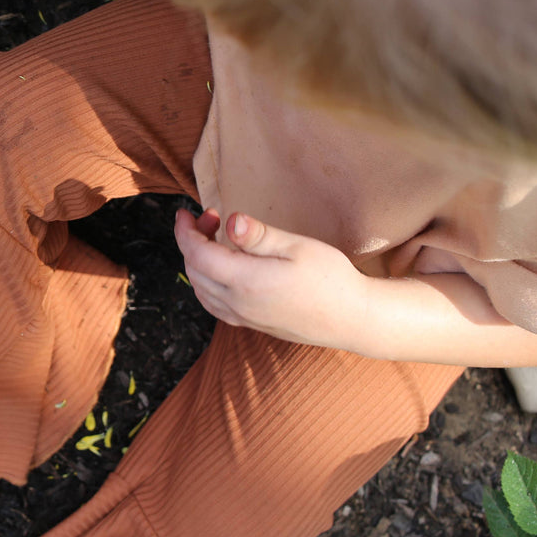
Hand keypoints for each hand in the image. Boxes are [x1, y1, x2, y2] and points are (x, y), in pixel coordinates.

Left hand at [175, 208, 378, 353]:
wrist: (352, 318)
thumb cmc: (330, 278)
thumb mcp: (296, 247)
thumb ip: (258, 236)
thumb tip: (230, 221)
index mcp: (244, 281)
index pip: (196, 254)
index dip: (185, 230)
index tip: (185, 212)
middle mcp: (236, 304)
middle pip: (193, 270)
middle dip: (193, 240)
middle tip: (212, 217)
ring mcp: (242, 317)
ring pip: (199, 288)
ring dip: (198, 261)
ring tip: (219, 238)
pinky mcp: (250, 324)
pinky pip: (212, 303)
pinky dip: (205, 281)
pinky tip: (222, 268)